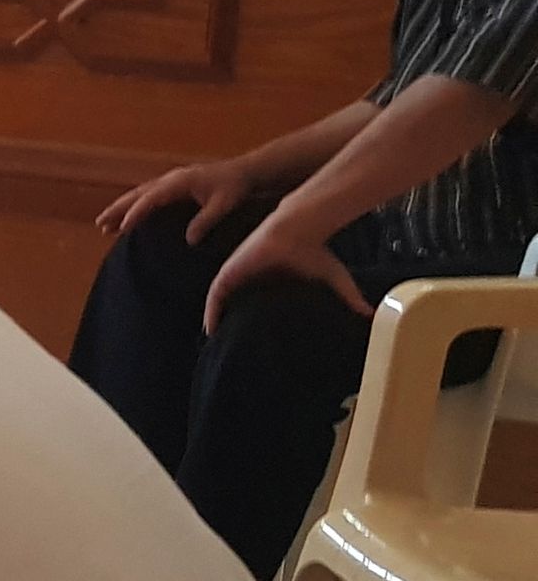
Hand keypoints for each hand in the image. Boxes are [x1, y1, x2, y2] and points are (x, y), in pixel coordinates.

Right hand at [97, 155, 260, 240]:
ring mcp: (171, 181)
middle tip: (99, 224)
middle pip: (137, 194)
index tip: (121, 228)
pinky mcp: (174, 185)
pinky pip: (148, 195)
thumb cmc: (235, 187)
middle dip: (117, 209)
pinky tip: (129, 216)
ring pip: (139, 194)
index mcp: (179, 182)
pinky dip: (134, 206)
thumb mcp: (224, 204)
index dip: (135, 213)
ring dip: (122, 208)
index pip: (150, 199)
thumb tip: (189, 241)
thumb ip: (206, 221)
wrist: (246, 171)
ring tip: (105, 224)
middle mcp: (170, 179)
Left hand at [205, 206, 368, 331]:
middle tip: (232, 350)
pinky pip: (215, 296)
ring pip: (224, 304)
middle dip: (233, 327)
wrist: (299, 230)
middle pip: (238, 309)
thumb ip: (348, 297)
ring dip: (219, 321)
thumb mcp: (334, 278)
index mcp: (271, 285)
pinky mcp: (230, 272)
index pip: (258, 310)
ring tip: (216, 343)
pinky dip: (211, 312)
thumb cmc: (316, 250)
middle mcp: (253, 282)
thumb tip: (371, 314)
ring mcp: (240, 276)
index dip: (255, 326)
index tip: (254, 346)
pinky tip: (209, 328)